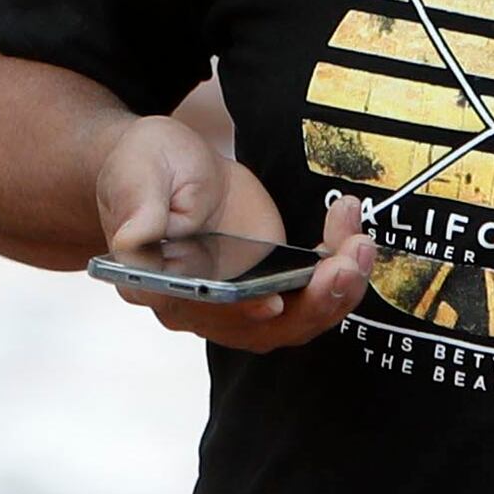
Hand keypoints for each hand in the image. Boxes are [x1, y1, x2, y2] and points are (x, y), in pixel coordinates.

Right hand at [92, 120, 372, 352]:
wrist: (171, 165)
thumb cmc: (147, 166)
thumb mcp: (137, 172)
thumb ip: (138, 207)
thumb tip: (132, 241)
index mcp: (156, 284)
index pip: (199, 312)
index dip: (239, 312)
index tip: (273, 299)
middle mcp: (200, 307)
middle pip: (260, 328)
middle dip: (311, 302)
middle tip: (345, 262)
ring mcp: (239, 301)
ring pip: (294, 320)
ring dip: (336, 291)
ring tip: (360, 244)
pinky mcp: (270, 284)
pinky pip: (311, 296)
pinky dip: (340, 272)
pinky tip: (352, 232)